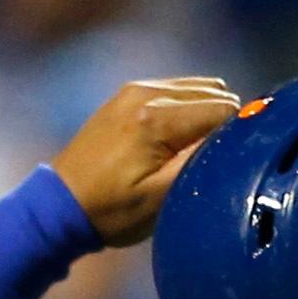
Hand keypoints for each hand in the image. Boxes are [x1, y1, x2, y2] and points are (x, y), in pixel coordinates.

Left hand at [51, 77, 241, 245]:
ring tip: (192, 149)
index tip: (224, 161)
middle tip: (208, 159)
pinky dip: (188, 109)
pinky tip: (176, 137)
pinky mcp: (128, 93)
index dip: (233, 136)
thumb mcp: (164, 196)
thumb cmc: (112, 210)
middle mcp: (147, 92)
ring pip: (200, 88)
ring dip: (206, 115)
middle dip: (222, 124)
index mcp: (156, 118)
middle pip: (215, 94)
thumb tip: (237, 135)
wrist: (59, 204)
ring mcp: (135, 89)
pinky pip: (178, 90)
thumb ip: (203, 160)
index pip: (225, 109)